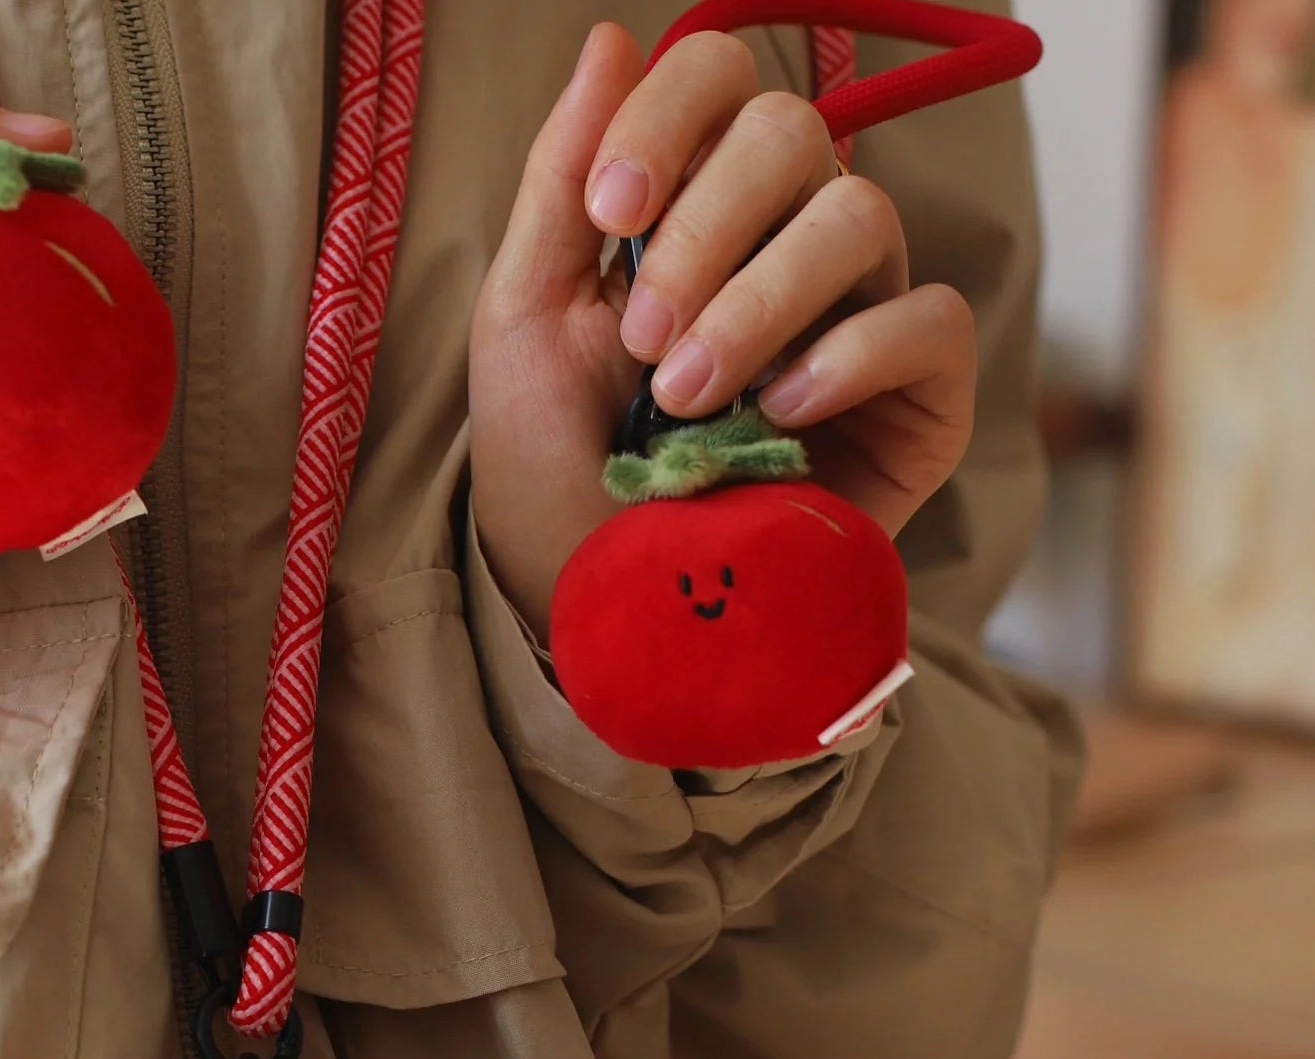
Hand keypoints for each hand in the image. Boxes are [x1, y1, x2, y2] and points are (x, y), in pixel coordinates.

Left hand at [469, 25, 975, 638]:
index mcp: (699, 210)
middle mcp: (789, 246)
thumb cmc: (557, 471)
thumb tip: (609, 37)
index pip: (725, 84)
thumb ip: (562, 184)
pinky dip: (847, 357)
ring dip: (757, 302)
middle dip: (705, 231)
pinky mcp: (921, 402)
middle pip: (796, 136)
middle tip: (641, 340)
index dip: (672, 120)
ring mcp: (861, 318)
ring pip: (860, 217)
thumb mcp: (526, 322)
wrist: (603, 603)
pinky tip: (776, 417)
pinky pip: (930, 321)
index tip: (608, 215)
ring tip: (685, 399)